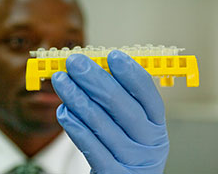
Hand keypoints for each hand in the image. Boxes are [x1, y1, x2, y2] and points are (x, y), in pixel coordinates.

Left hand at [51, 50, 168, 173]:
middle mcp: (149, 141)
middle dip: (93, 79)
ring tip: (61, 80)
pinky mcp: (113, 173)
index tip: (112, 55)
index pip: (147, 93)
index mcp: (156, 123)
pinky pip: (90, 146)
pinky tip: (63, 110)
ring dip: (76, 97)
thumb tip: (96, 68)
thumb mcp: (134, 124)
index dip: (130, 73)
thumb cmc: (127, 145)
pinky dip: (75, 126)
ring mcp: (132, 159)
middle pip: (119, 104)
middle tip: (74, 62)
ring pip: (100, 122)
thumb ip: (120, 99)